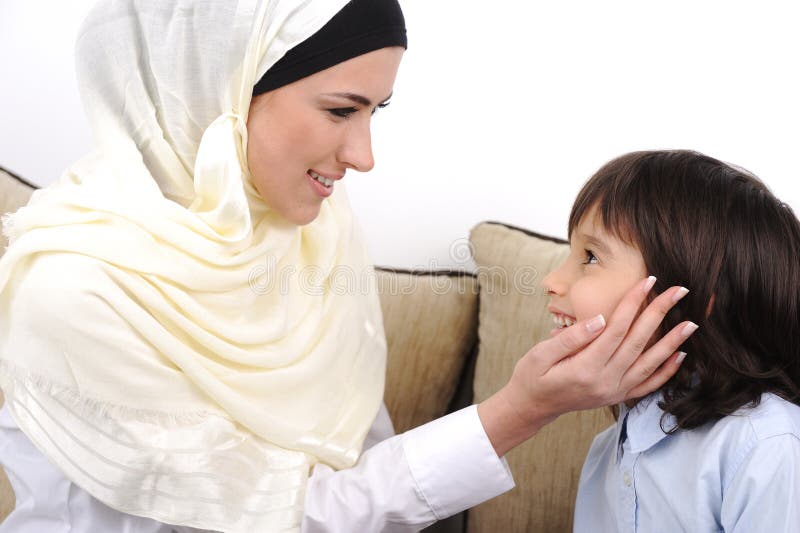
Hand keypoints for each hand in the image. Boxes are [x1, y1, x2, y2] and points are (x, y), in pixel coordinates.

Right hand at [478, 276, 695, 456]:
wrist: (531, 407)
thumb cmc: (532, 376)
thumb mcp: (541, 354)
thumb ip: (572, 337)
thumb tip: (601, 319)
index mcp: (585, 368)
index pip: (616, 329)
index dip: (633, 303)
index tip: (648, 281)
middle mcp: (605, 382)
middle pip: (638, 342)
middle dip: (659, 314)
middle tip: (679, 291)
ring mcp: (613, 391)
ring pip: (649, 363)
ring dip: (671, 342)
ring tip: (691, 323)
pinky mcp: (617, 397)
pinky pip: (647, 385)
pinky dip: (666, 372)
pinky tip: (680, 356)